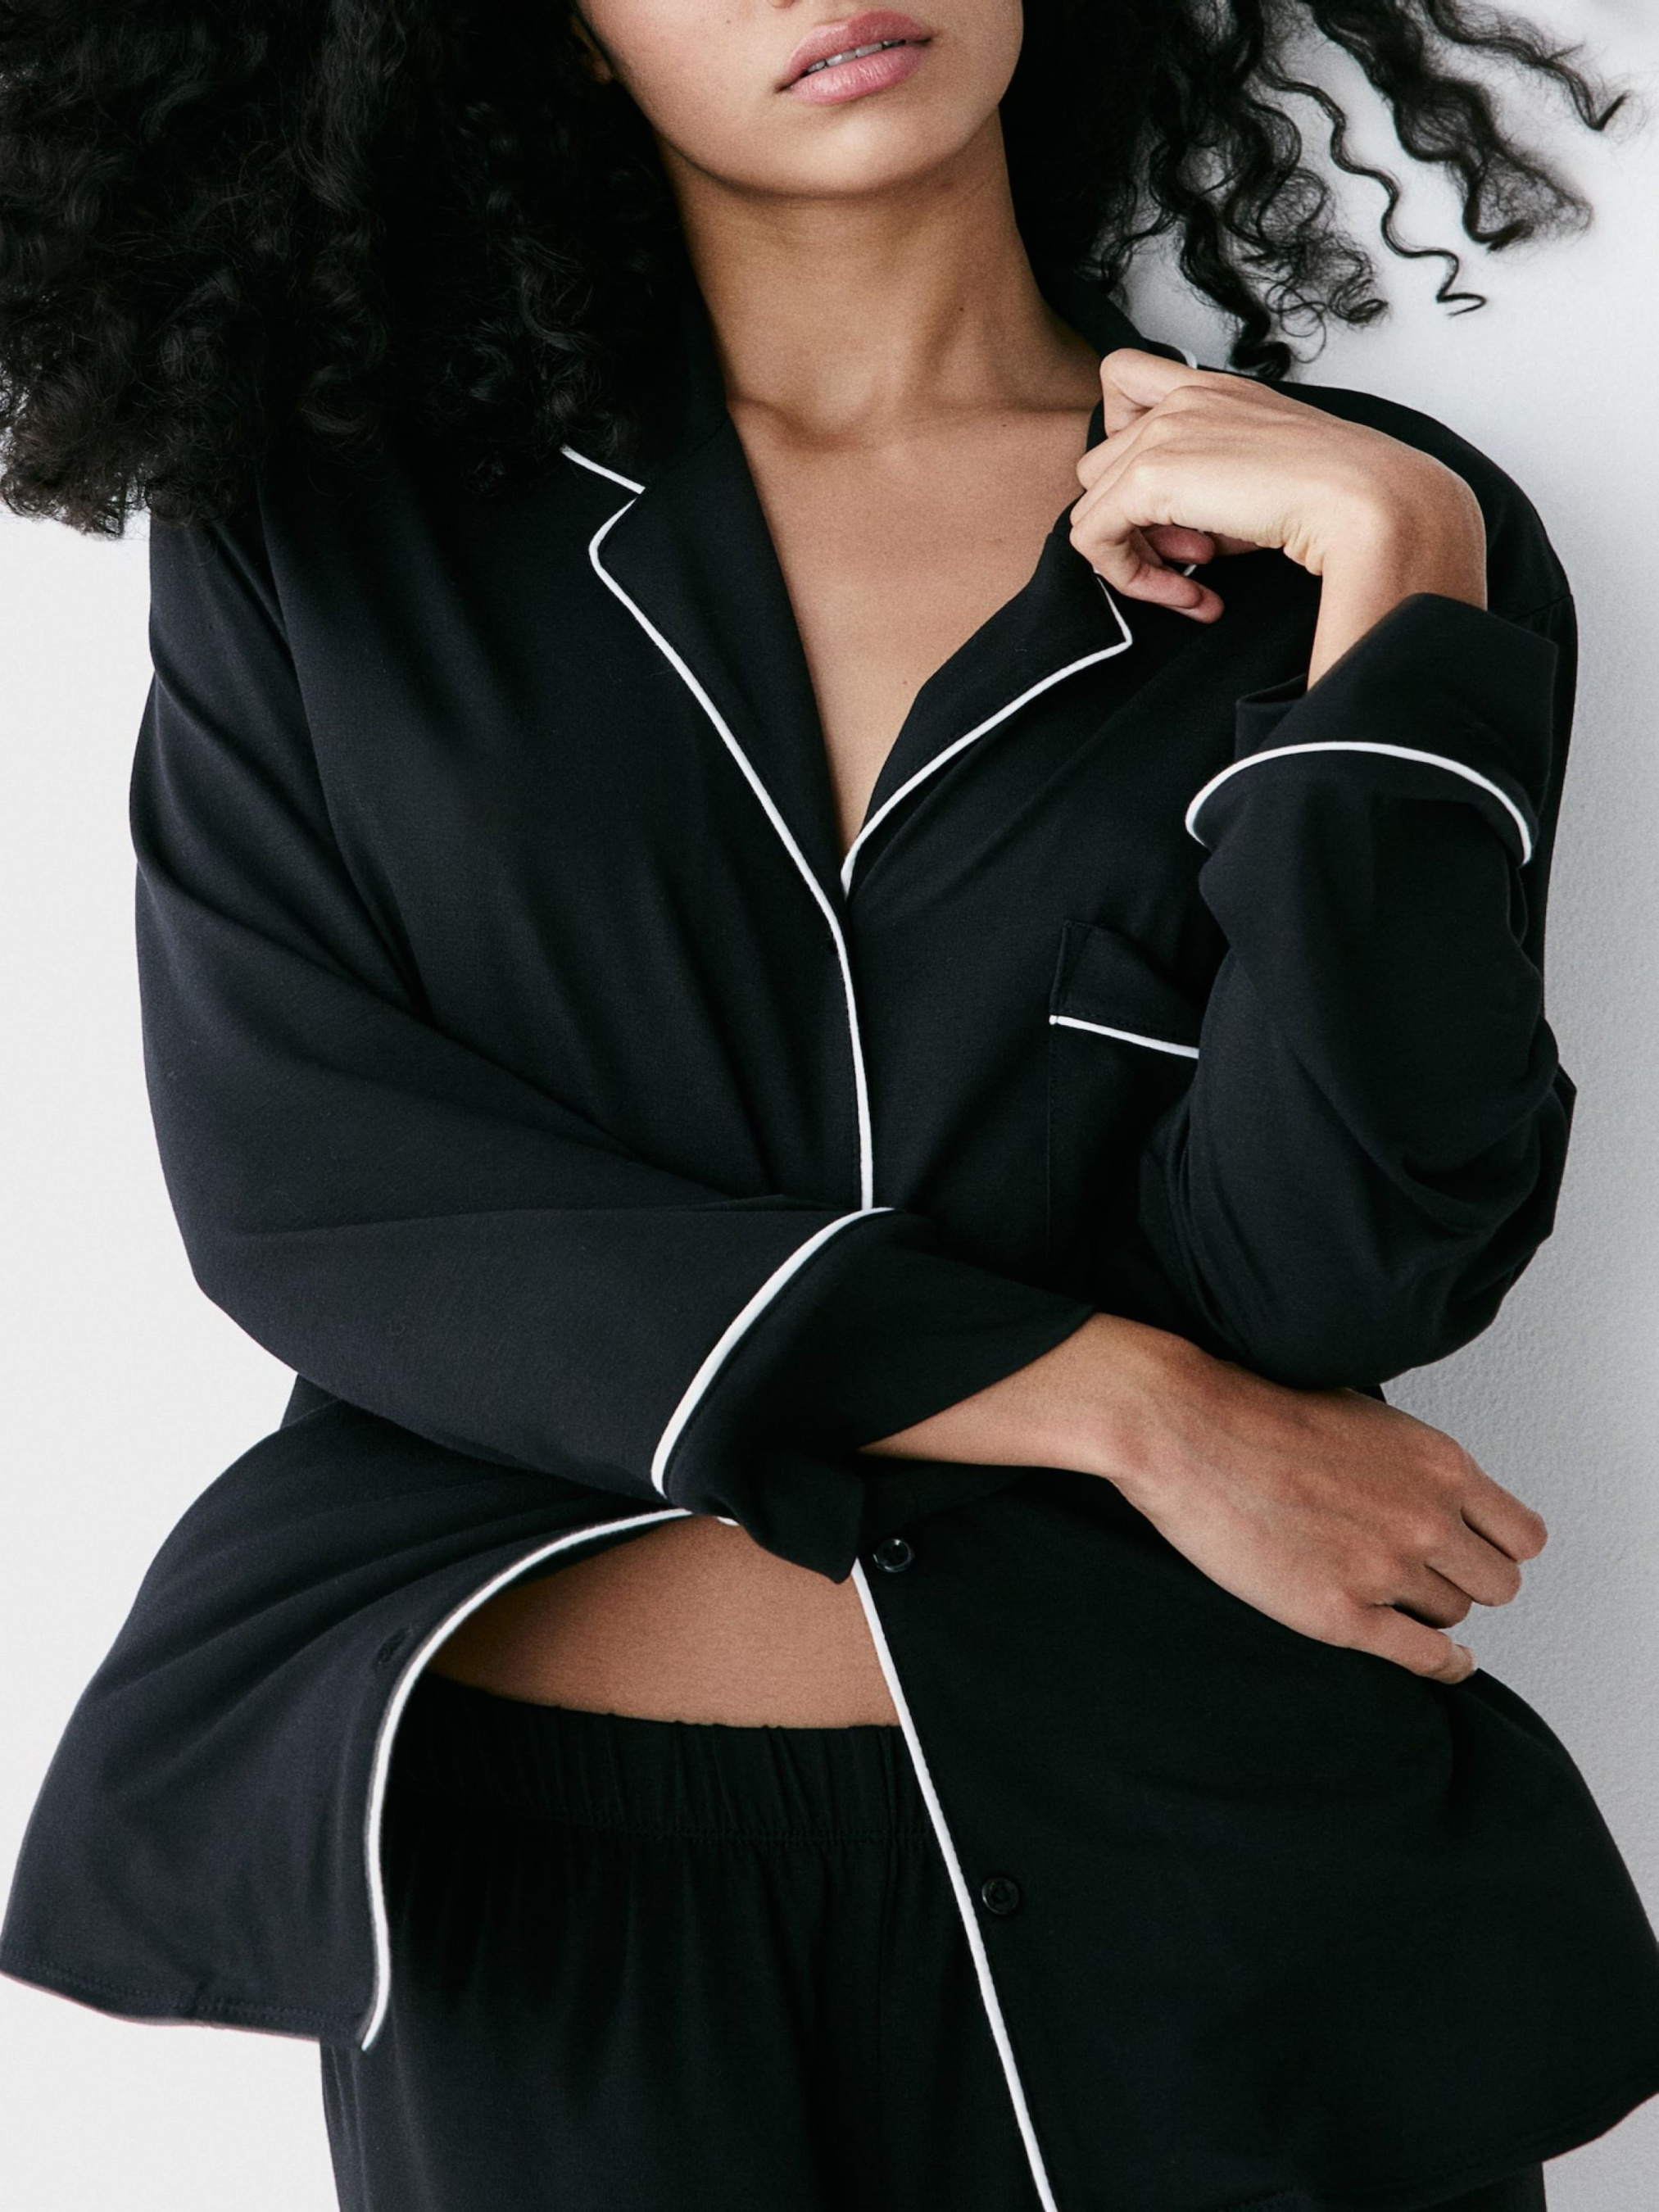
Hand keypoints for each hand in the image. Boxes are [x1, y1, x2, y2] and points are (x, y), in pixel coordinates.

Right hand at [861, 1313, 1545, 1682]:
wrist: (1156, 1415)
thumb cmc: (1221, 1395)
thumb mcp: (1319, 1392)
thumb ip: (1368, 1430)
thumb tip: (1374, 1444)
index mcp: (1420, 1448)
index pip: (1516, 1521)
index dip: (1492, 1539)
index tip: (1464, 1545)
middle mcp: (1418, 1504)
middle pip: (1503, 1571)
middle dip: (1472, 1577)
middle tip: (1430, 1579)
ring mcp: (1380, 1559)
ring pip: (1470, 1611)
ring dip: (1444, 1615)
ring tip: (1403, 1613)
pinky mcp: (1334, 1608)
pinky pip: (1426, 1659)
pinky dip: (1424, 1662)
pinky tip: (1397, 1652)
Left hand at [1070, 349, 1488, 684]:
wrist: (1369, 499)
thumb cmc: (1338, 495)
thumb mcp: (1263, 480)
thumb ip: (1214, 493)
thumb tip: (1184, 537)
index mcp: (1213, 388)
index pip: (1126, 405)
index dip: (1135, 467)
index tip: (1185, 514)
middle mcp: (1183, 396)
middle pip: (1101, 464)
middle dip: (1136, 520)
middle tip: (1194, 555)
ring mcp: (1164, 430)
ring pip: (1091, 501)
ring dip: (1134, 550)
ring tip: (1195, 573)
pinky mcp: (1151, 476)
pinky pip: (1092, 537)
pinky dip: (1128, 576)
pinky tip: (1188, 594)